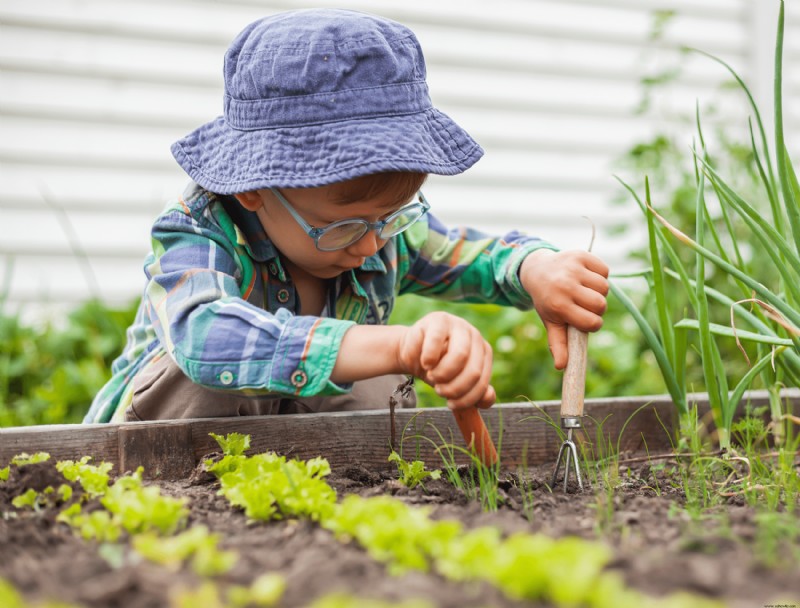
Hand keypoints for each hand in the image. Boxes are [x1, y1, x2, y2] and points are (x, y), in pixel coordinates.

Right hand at [396, 311, 494, 409]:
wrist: (412, 353)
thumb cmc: (437, 369)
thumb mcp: (456, 383)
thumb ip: (475, 394)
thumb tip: (487, 398)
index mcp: (484, 352)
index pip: (482, 382)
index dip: (467, 398)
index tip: (451, 404)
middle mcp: (475, 336)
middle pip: (474, 371)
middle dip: (455, 388)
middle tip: (440, 390)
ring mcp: (458, 325)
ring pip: (460, 355)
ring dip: (443, 373)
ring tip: (430, 375)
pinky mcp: (438, 319)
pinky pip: (435, 343)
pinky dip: (428, 359)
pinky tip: (423, 363)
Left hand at [519, 249, 608, 369]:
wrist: (537, 270)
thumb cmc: (548, 300)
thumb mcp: (551, 321)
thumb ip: (558, 344)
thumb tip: (562, 367)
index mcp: (558, 305)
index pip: (592, 322)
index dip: (593, 324)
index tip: (585, 320)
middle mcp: (565, 286)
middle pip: (601, 304)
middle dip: (597, 308)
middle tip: (584, 304)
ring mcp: (572, 269)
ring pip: (604, 287)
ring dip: (598, 291)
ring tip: (584, 290)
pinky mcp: (580, 255)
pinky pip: (604, 270)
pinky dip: (599, 275)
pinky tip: (586, 277)